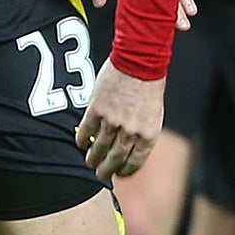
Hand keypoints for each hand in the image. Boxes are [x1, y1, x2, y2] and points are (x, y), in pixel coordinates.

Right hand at [77, 59, 165, 180]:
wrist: (139, 60)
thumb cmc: (149, 86)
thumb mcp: (154, 114)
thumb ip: (142, 134)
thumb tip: (130, 150)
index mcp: (149, 134)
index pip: (134, 163)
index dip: (124, 172)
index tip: (118, 174)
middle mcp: (131, 131)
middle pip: (114, 160)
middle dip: (105, 170)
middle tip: (100, 174)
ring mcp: (112, 121)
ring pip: (98, 148)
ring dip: (92, 158)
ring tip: (90, 161)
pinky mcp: (96, 109)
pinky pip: (85, 131)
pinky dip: (81, 139)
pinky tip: (81, 142)